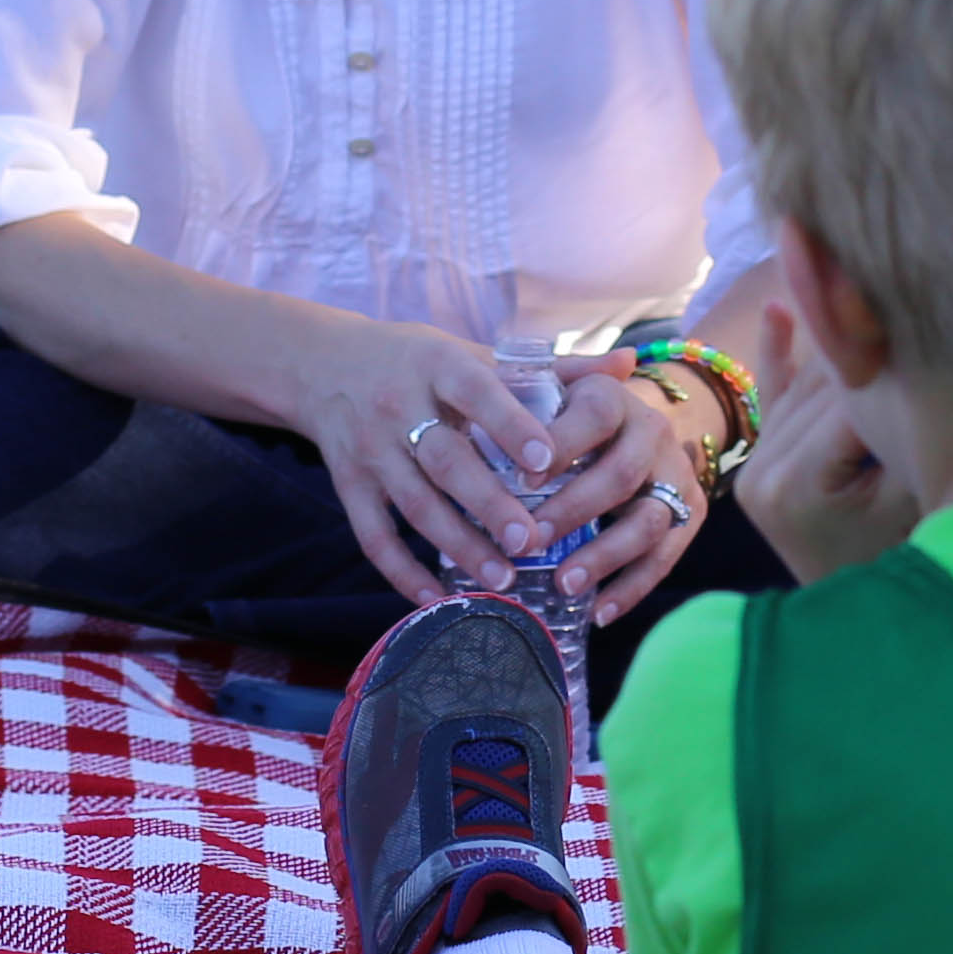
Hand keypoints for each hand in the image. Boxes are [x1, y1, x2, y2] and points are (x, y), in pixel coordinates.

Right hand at [291, 321, 571, 606]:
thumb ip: (555, 368)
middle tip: (531, 540)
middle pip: (445, 460)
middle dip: (487, 503)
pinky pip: (373, 536)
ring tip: (501, 578)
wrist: (321, 365)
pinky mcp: (348, 486)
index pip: (476, 392)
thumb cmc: (419, 361)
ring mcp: (369, 450)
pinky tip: (437, 600)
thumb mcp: (476, 353)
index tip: (546, 460)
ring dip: (457, 544)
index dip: (509, 424)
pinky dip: (403, 573)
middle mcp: (398, 406)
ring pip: (414, 504)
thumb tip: (630, 363)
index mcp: (438, 365)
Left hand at [511, 356, 714, 624]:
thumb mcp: (550, 394)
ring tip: (564, 584)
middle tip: (528, 542)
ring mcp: (676, 474)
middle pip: (620, 475)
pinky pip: (666, 556)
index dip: (560, 446)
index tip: (521, 481)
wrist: (637, 423)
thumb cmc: (569, 414)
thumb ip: (525, 390)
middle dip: (574, 512)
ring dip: (605, 556)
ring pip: (648, 521)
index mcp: (612, 398)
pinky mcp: (691, 512)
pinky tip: (599, 613)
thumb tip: (500, 376)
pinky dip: (632, 588)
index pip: (593, 417)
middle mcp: (652, 432)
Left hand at [730, 311, 918, 580]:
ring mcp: (758, 467)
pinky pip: (772, 398)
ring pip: (807, 386)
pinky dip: (779, 354)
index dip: (893, 370)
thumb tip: (915, 362)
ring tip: (866, 286)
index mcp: (791, 484)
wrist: (864, 631)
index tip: (931, 334)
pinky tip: (777, 309)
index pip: (849, 403)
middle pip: (825, 388)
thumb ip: (903, 438)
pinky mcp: (763, 465)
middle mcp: (761, 471)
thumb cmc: (900, 566)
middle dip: (869, 353)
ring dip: (842, 347)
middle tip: (909, 301)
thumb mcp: (910, 503)